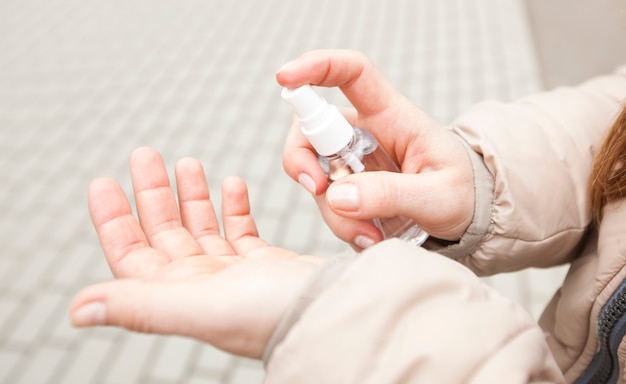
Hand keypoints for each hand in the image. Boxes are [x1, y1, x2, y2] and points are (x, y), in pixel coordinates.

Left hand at [70, 147, 322, 358]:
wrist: (340, 314)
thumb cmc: (273, 316)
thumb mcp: (202, 308)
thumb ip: (141, 306)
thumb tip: (75, 310)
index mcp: (179, 295)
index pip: (131, 255)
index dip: (112, 221)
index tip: (103, 182)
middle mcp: (203, 286)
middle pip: (165, 233)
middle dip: (153, 193)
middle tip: (144, 154)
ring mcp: (234, 275)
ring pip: (201, 228)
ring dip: (191, 195)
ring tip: (186, 162)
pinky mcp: (266, 265)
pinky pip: (240, 231)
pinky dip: (231, 206)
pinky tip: (230, 183)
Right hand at [277, 50, 474, 248]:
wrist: (468, 218)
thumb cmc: (462, 193)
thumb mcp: (439, 196)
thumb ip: (393, 195)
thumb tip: (337, 196)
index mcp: (393, 115)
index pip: (352, 73)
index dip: (317, 66)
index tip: (286, 76)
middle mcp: (364, 133)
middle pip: (310, 128)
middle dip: (300, 160)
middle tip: (317, 189)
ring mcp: (352, 162)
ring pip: (315, 177)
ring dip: (335, 212)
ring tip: (373, 235)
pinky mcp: (348, 189)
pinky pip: (328, 205)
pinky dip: (343, 225)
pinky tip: (372, 237)